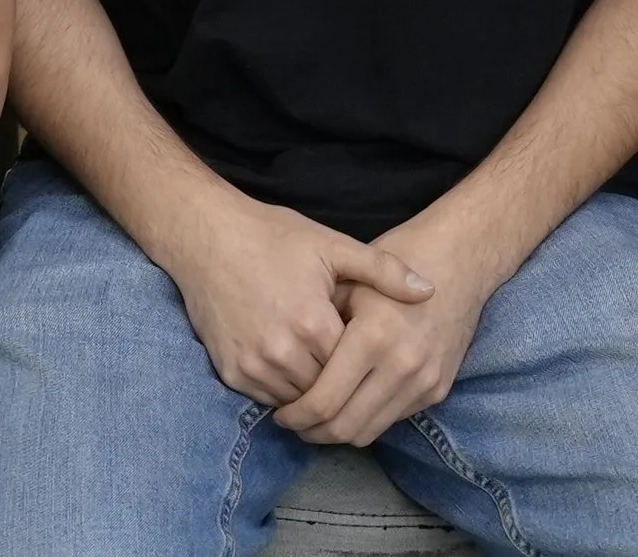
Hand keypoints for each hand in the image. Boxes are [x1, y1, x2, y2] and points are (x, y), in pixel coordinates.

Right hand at [159, 189, 434, 406]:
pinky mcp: (231, 372)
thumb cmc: (273, 237)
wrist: (207, 237)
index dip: (365, 361)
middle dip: (342, 382)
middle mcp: (282, 352)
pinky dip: (283, 390)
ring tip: (326, 370)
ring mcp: (253, 366)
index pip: (354, 368)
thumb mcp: (332, 245)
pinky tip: (294, 366)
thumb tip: (430, 291)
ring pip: (298, 401)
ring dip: (313, 391)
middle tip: (355, 371)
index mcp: (312, 323)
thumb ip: (384, 270)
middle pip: (328, 391)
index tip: (373, 352)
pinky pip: (267, 398)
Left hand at [274, 218, 492, 447]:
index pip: (324, 402)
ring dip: (339, 433)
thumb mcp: (350, 278)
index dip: (295, 415)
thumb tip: (287, 368)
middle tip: (293, 423)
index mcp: (373, 335)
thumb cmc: (397, 258)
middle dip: (312, 432)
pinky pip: (393, 419)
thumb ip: (320, 326)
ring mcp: (424, 380)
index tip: (279, 414)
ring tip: (318, 419)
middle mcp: (402, 364)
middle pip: (345, 428)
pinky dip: (368, 418)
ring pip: (369, 432)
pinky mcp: (438, 389)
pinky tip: (352, 402)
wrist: (461, 258)